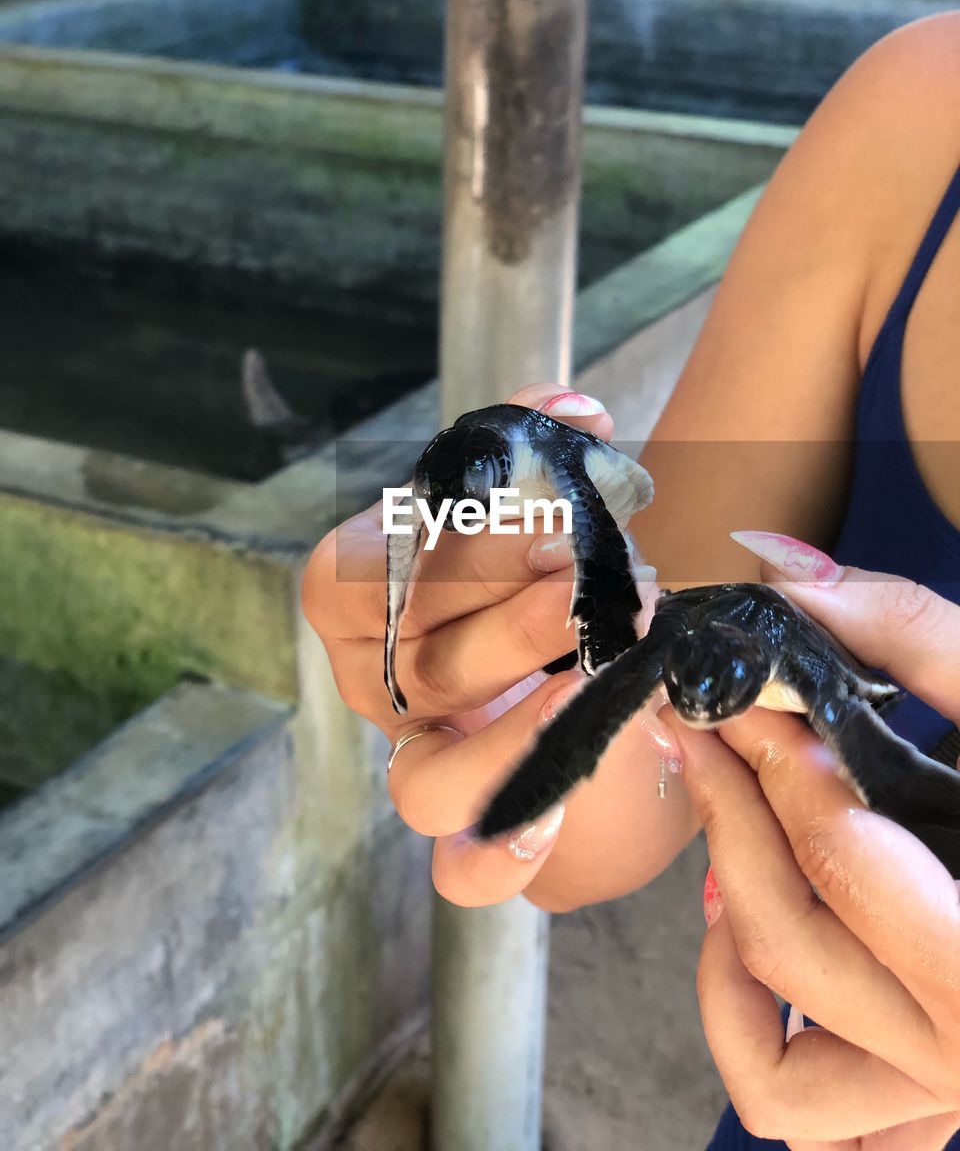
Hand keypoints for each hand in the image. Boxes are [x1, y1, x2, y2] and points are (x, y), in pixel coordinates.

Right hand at [302, 383, 678, 906]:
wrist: (595, 676)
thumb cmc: (545, 577)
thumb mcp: (540, 512)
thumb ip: (545, 456)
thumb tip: (574, 408)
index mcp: (367, 598)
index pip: (356, 573)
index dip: (448, 549)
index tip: (552, 513)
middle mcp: (379, 686)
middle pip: (418, 666)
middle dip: (518, 622)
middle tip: (614, 584)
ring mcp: (418, 763)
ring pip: (426, 780)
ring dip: (517, 734)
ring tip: (602, 686)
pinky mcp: (471, 831)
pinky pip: (459, 873)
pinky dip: (497, 860)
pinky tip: (552, 822)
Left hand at [677, 555, 959, 1148]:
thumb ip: (913, 633)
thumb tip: (774, 563)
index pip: (847, 859)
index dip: (775, 759)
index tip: (737, 689)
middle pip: (789, 943)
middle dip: (732, 814)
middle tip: (702, 725)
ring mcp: (946, 1095)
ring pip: (773, 1069)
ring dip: (727, 945)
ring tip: (732, 835)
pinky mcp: (920, 1103)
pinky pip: (789, 1102)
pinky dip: (744, 1023)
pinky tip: (749, 929)